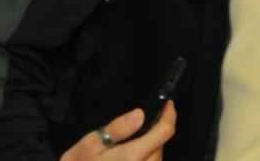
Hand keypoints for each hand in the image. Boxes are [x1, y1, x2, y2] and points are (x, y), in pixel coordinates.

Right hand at [60, 102, 175, 160]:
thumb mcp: (90, 144)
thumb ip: (117, 129)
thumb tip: (140, 114)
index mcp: (133, 157)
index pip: (165, 132)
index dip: (169, 114)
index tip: (167, 104)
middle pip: (162, 144)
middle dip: (157, 131)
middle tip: (143, 123)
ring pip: (157, 156)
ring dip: (151, 146)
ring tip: (132, 141)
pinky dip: (145, 157)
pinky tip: (130, 156)